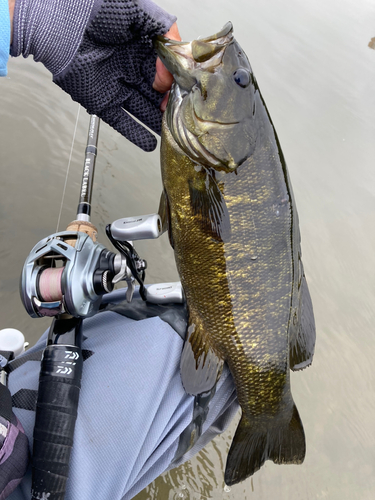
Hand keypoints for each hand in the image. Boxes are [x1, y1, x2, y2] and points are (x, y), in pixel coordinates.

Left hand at [10, 0, 177, 150]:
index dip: (173, 82)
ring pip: (143, 111)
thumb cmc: (94, 10)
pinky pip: (122, 122)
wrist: (61, 23)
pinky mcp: (102, 102)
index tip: (179, 87)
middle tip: (180, 114)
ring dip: (157, 123)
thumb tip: (172, 65)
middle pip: (156, 94)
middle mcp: (130, 70)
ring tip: (172, 133)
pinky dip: (136, 134)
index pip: (165, 72)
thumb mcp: (139, 12)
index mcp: (141, 49)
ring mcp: (117, 88)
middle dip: (169, 105)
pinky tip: (150, 143)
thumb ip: (164, 31)